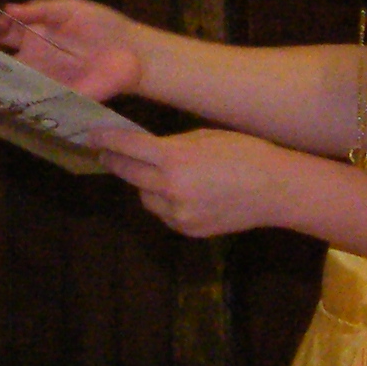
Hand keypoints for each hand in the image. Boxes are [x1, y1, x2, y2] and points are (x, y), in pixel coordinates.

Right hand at [0, 0, 142, 99]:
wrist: (132, 53)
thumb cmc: (102, 25)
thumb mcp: (69, 9)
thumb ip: (40, 9)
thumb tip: (8, 8)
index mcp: (34, 32)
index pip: (3, 32)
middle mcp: (34, 57)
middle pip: (2, 61)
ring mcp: (44, 79)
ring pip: (14, 84)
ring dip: (0, 86)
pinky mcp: (57, 98)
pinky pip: (35, 103)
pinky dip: (22, 105)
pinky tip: (10, 104)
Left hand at [97, 126, 301, 237]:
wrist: (274, 189)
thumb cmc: (244, 152)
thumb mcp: (203, 137)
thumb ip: (169, 145)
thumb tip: (142, 147)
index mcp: (174, 158)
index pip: (127, 147)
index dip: (106, 140)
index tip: (91, 136)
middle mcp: (170, 188)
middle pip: (128, 173)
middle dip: (115, 161)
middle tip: (106, 153)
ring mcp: (178, 213)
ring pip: (145, 197)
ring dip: (145, 184)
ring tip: (158, 173)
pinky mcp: (187, 230)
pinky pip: (164, 213)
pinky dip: (164, 202)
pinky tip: (181, 192)